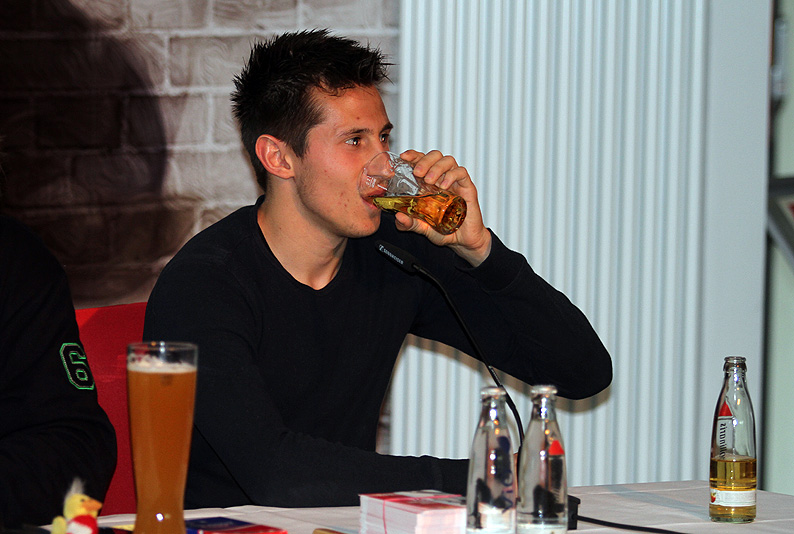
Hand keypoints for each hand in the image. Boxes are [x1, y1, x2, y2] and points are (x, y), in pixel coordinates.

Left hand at [398, 149, 491, 265]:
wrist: (463, 240)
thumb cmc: (444, 230)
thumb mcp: (422, 228)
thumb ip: (410, 223)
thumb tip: (398, 216)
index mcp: (429, 183)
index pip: (421, 160)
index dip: (413, 155)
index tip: (404, 157)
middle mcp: (442, 178)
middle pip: (435, 155)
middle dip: (425, 160)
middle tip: (418, 172)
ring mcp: (455, 182)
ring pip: (448, 160)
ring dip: (437, 167)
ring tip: (429, 180)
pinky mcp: (467, 187)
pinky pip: (461, 173)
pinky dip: (452, 176)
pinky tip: (444, 186)